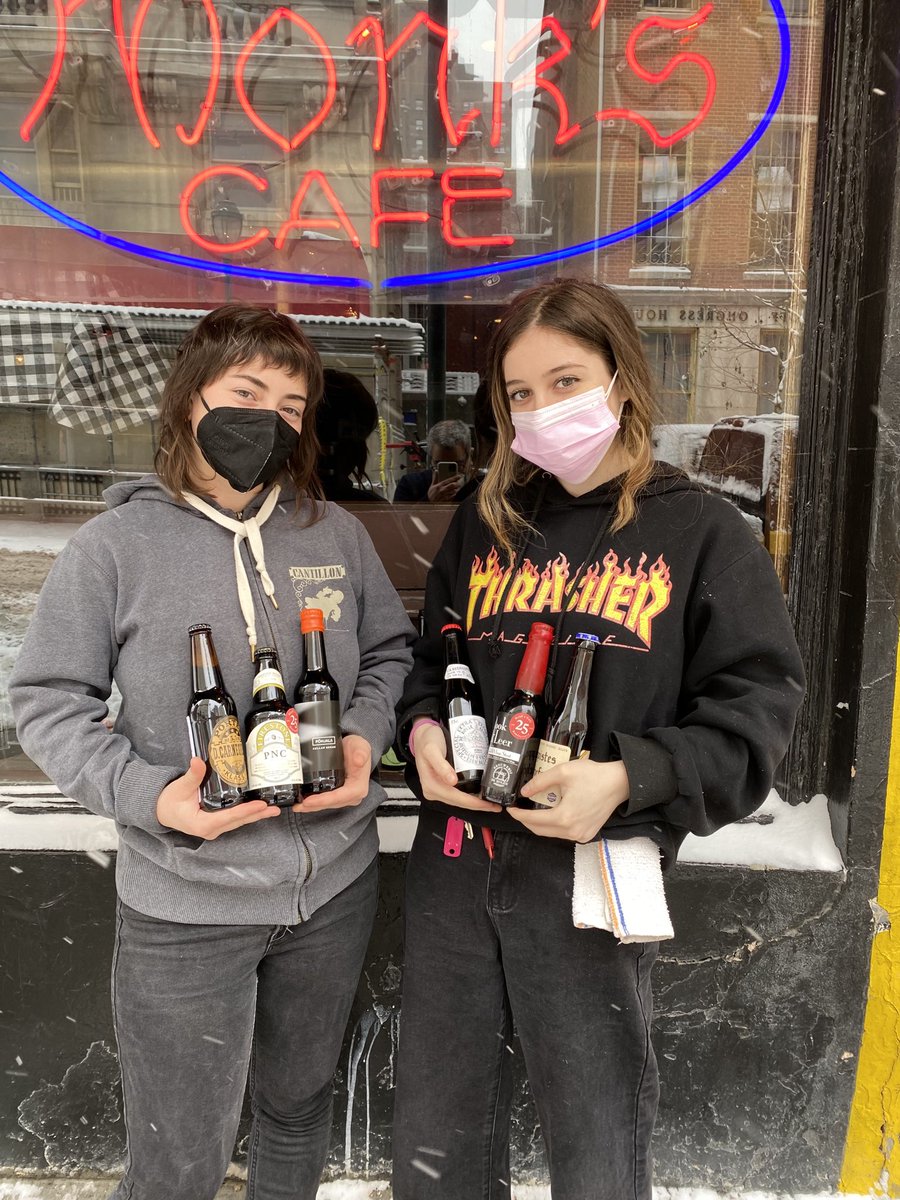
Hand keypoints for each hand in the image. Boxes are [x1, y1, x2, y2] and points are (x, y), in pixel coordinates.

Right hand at [157, 758, 280, 838]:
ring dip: (255, 815)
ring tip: (273, 809)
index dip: (245, 811)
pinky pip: (234, 820)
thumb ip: (192, 776)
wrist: (161, 811)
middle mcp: (211, 830)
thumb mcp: (180, 787)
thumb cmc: (169, 801)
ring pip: (238, 822)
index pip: (228, 817)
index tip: (260, 805)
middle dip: (257, 814)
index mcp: (202, 824)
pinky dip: (247, 814)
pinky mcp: (216, 824)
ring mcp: (214, 829)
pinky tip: (259, 809)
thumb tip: (197, 761)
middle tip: (274, 808)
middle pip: (238, 821)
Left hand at [293, 733, 371, 812]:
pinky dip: (315, 803)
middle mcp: (352, 795)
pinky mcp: (339, 794)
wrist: (356, 749)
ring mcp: (345, 796)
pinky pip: (326, 801)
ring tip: (297, 806)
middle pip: (330, 803)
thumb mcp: (361, 746)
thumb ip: (361, 752)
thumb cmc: (358, 748)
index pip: (339, 797)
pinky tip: (303, 803)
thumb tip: (359, 760)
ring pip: (327, 804)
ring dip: (312, 807)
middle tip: (297, 806)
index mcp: (358, 787)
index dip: (323, 801)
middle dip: (314, 806)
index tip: (308, 801)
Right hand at [413, 723, 500, 812]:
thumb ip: (441, 765)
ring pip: (459, 800)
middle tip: (496, 806)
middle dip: (478, 805)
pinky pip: (458, 794)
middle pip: (460, 802)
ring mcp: (438, 789)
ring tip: (491, 802)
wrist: (423, 735)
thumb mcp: (432, 750)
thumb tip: (452, 781)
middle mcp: (434, 791)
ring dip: (475, 802)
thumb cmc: (427, 741)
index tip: (488, 804)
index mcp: (431, 786)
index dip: (474, 803)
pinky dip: (469, 796)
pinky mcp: (442, 786)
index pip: (457, 798)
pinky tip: (480, 795)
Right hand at [427, 474, 462, 502]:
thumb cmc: (431, 494)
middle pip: (452, 485)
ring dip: (456, 489)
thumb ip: (435, 478)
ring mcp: (444, 495)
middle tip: (459, 482)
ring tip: (457, 487)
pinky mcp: (446, 499)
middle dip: (457, 483)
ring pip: (453, 491)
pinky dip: (454, 494)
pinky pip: (452, 496)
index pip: (448, 480)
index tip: (459, 476)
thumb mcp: (432, 485)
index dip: (455, 477)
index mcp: (439, 485)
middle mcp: (442, 490)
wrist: (429, 503)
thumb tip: (436, 471)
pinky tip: (454, 492)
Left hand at [509, 758, 629, 841]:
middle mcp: (572, 831)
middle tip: (519, 810)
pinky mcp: (587, 835)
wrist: (618, 783)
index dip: (518, 815)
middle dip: (527, 821)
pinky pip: (563, 833)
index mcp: (564, 817)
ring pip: (551, 833)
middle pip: (540, 830)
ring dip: (540, 823)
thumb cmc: (593, 776)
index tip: (510, 809)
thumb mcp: (563, 772)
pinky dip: (554, 826)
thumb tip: (524, 791)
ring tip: (534, 809)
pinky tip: (552, 813)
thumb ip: (540, 782)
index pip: (533, 820)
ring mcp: (580, 835)